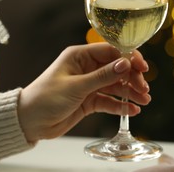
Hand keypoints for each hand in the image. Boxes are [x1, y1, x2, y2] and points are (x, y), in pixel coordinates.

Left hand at [17, 43, 150, 142]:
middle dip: (132, 78)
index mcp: (81, 56)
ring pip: (116, 85)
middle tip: (144, 88)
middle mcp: (88, 68)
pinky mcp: (90, 100)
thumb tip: (126, 64)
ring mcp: (90, 84)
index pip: (111, 51)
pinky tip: (132, 110)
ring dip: (130, 92)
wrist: (29, 122)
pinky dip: (121, 105)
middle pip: (117, 69)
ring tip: (144, 100)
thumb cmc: (45, 98)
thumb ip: (103, 76)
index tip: (142, 67)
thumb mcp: (76, 86)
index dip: (129, 58)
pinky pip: (110, 101)